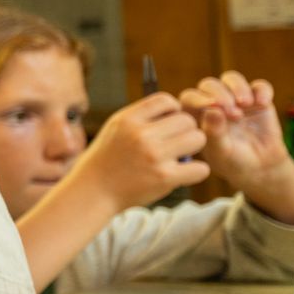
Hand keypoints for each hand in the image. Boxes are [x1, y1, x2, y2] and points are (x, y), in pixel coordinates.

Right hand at [71, 91, 209, 210]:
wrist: (92, 192)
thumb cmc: (106, 160)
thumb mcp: (115, 129)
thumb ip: (141, 117)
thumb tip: (177, 110)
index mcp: (127, 120)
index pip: (166, 100)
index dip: (173, 110)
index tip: (167, 124)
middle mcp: (141, 135)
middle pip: (187, 120)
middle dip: (185, 131)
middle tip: (175, 144)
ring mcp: (154, 156)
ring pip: (198, 139)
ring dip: (192, 149)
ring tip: (178, 157)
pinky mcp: (164, 178)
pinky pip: (201, 168)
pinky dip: (195, 172)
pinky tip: (182, 174)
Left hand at [179, 72, 292, 188]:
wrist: (259, 168)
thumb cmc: (231, 161)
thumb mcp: (221, 152)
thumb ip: (214, 133)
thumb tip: (212, 110)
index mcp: (196, 115)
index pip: (189, 98)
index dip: (197, 98)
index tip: (211, 106)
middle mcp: (213, 103)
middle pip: (209, 85)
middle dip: (219, 94)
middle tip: (232, 112)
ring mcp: (235, 99)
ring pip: (231, 79)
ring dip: (238, 87)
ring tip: (245, 104)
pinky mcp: (257, 100)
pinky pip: (259, 86)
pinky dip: (262, 90)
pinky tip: (262, 103)